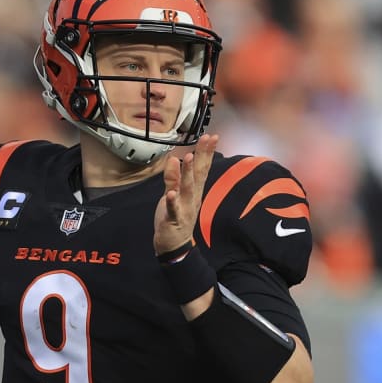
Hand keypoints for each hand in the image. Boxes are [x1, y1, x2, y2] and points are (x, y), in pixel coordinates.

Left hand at [153, 134, 218, 254]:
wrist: (174, 245)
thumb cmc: (175, 218)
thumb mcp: (173, 193)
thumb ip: (173, 177)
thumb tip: (174, 158)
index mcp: (194, 191)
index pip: (201, 168)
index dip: (206, 152)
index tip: (211, 137)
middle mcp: (193, 197)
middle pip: (198, 174)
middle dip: (202, 156)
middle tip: (207, 140)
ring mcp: (185, 208)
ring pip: (187, 189)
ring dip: (187, 173)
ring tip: (187, 157)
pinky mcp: (174, 219)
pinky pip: (173, 209)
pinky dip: (172, 201)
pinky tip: (170, 193)